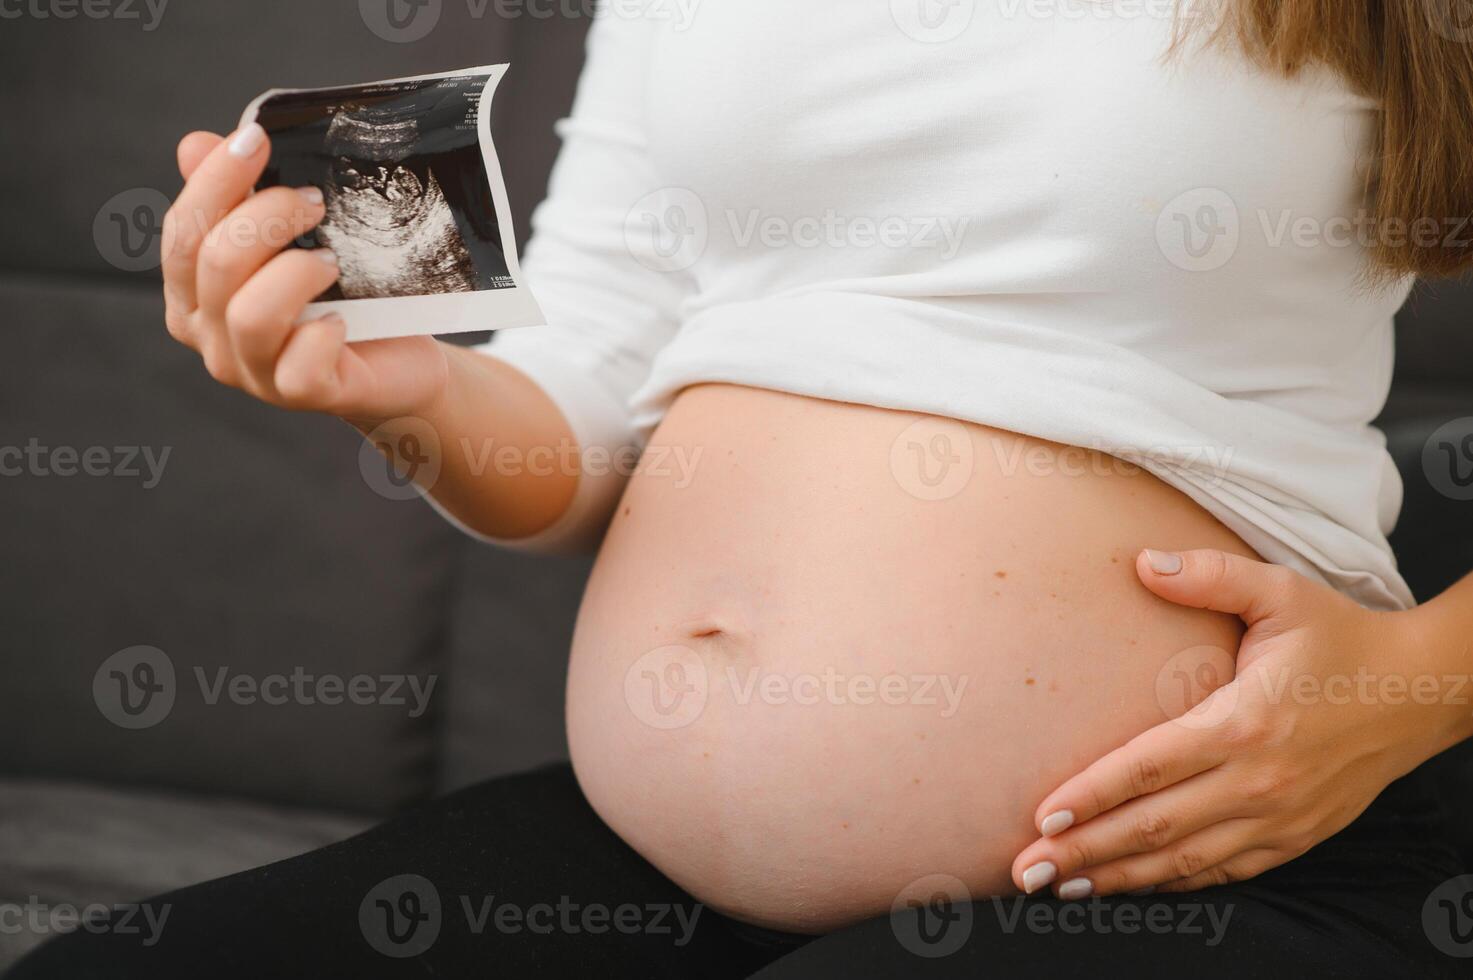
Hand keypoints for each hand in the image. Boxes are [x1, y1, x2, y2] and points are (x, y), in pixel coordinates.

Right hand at [162, 125, 448, 421]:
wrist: (401, 361)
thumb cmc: (343, 296)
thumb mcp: (294, 240)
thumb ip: (242, 198)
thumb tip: (195, 143)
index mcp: (193, 294)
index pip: (183, 231)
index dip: (215, 179)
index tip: (256, 137)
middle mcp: (210, 337)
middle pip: (213, 262)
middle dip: (266, 216)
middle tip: (314, 201)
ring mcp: (253, 373)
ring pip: (250, 314)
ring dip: (295, 272)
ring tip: (331, 261)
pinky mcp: (300, 395)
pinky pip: (298, 365)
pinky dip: (322, 333)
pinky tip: (342, 319)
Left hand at [1009, 549, 1456, 898]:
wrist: (1421, 691)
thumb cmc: (1342, 637)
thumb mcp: (1280, 592)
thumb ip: (1209, 576)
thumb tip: (1141, 562)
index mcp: (1245, 723)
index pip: (1149, 767)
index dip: (1092, 795)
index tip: (1042, 814)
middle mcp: (1260, 781)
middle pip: (1154, 826)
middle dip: (1085, 850)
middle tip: (1026, 870)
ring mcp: (1280, 818)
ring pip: (1184, 860)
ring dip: (1120, 876)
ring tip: (1062, 884)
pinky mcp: (1297, 837)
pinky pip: (1224, 870)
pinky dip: (1174, 881)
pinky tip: (1132, 883)